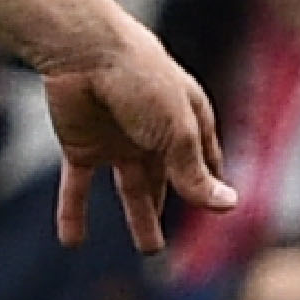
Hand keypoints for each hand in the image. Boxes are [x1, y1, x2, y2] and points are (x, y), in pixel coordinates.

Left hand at [45, 36, 232, 249]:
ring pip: (131, 187)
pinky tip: (71, 242)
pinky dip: (74, 213)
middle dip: (174, 206)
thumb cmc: (140, 79)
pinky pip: (77, 187)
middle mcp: (153, 132)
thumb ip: (193, 171)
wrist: (82, 51)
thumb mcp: (175, 129)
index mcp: (185, 119)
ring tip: (149, 248)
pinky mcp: (81, 146)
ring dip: (139, 216)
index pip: (205, 158)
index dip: (211, 181)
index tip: (221, 206)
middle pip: (167, 178)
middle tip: (185, 237)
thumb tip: (228, 205)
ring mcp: (117, 140)